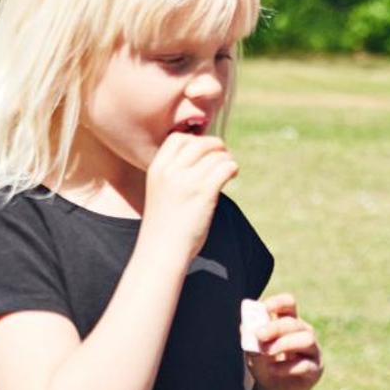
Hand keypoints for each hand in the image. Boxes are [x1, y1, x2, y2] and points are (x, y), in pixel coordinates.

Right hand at [137, 132, 237, 263]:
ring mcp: (187, 181)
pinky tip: (232, 176)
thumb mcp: (161, 191)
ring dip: (226, 159)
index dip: (194, 140)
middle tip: (222, 157)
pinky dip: (232, 168)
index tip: (203, 152)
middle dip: (215, 146)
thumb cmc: (164, 226)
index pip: (177, 138)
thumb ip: (176, 174)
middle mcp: (171, 171)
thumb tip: (205, 156)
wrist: (161, 252)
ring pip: (216, 154)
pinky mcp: (204, 193)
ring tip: (228, 169)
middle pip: (200, 142)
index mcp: (157, 168)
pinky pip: (225, 167)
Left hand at [244, 293, 322, 389]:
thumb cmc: (264, 365)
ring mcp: (313, 350)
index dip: (277, 303)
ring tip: (266, 352)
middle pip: (294, 322)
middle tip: (259, 335)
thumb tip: (246, 326)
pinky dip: (287, 367)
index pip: (288, 304)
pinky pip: (305, 364)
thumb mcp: (253, 351)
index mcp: (289, 321)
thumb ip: (251, 339)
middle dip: (276, 327)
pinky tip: (273, 370)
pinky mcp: (315, 369)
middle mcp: (304, 332)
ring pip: (306, 339)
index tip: (263, 309)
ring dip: (284, 344)